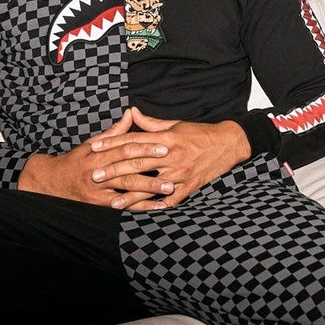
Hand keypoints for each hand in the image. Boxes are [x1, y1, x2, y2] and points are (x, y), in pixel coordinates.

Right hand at [18, 110, 173, 205]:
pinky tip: (158, 206)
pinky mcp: (99, 204)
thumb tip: (131, 113)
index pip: (125, 148)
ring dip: (149, 188)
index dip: (145, 147)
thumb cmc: (76, 161)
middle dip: (151, 167)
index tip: (164, 146)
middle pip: (128, 168)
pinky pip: (123, 206)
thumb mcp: (92, 143)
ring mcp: (98, 189)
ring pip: (126, 188)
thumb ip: (114, 132)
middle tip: (172, 165)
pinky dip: (141, 206)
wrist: (51, 182)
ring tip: (169, 188)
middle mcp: (98, 171)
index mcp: (98, 154)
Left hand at [89, 107, 250, 210]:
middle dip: (114, 170)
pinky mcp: (190, 185)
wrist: (229, 143)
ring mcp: (181, 172)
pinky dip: (158, 207)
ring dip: (131, 195)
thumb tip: (132, 112)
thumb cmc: (200, 133)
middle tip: (95, 175)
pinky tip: (144, 212)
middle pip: (137, 163)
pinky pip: (171, 200)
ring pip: (151, 185)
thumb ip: (152, 123)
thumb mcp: (176, 124)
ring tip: (114, 202)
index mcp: (167, 138)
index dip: (113, 143)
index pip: (134, 139)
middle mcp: (172, 155)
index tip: (95, 148)